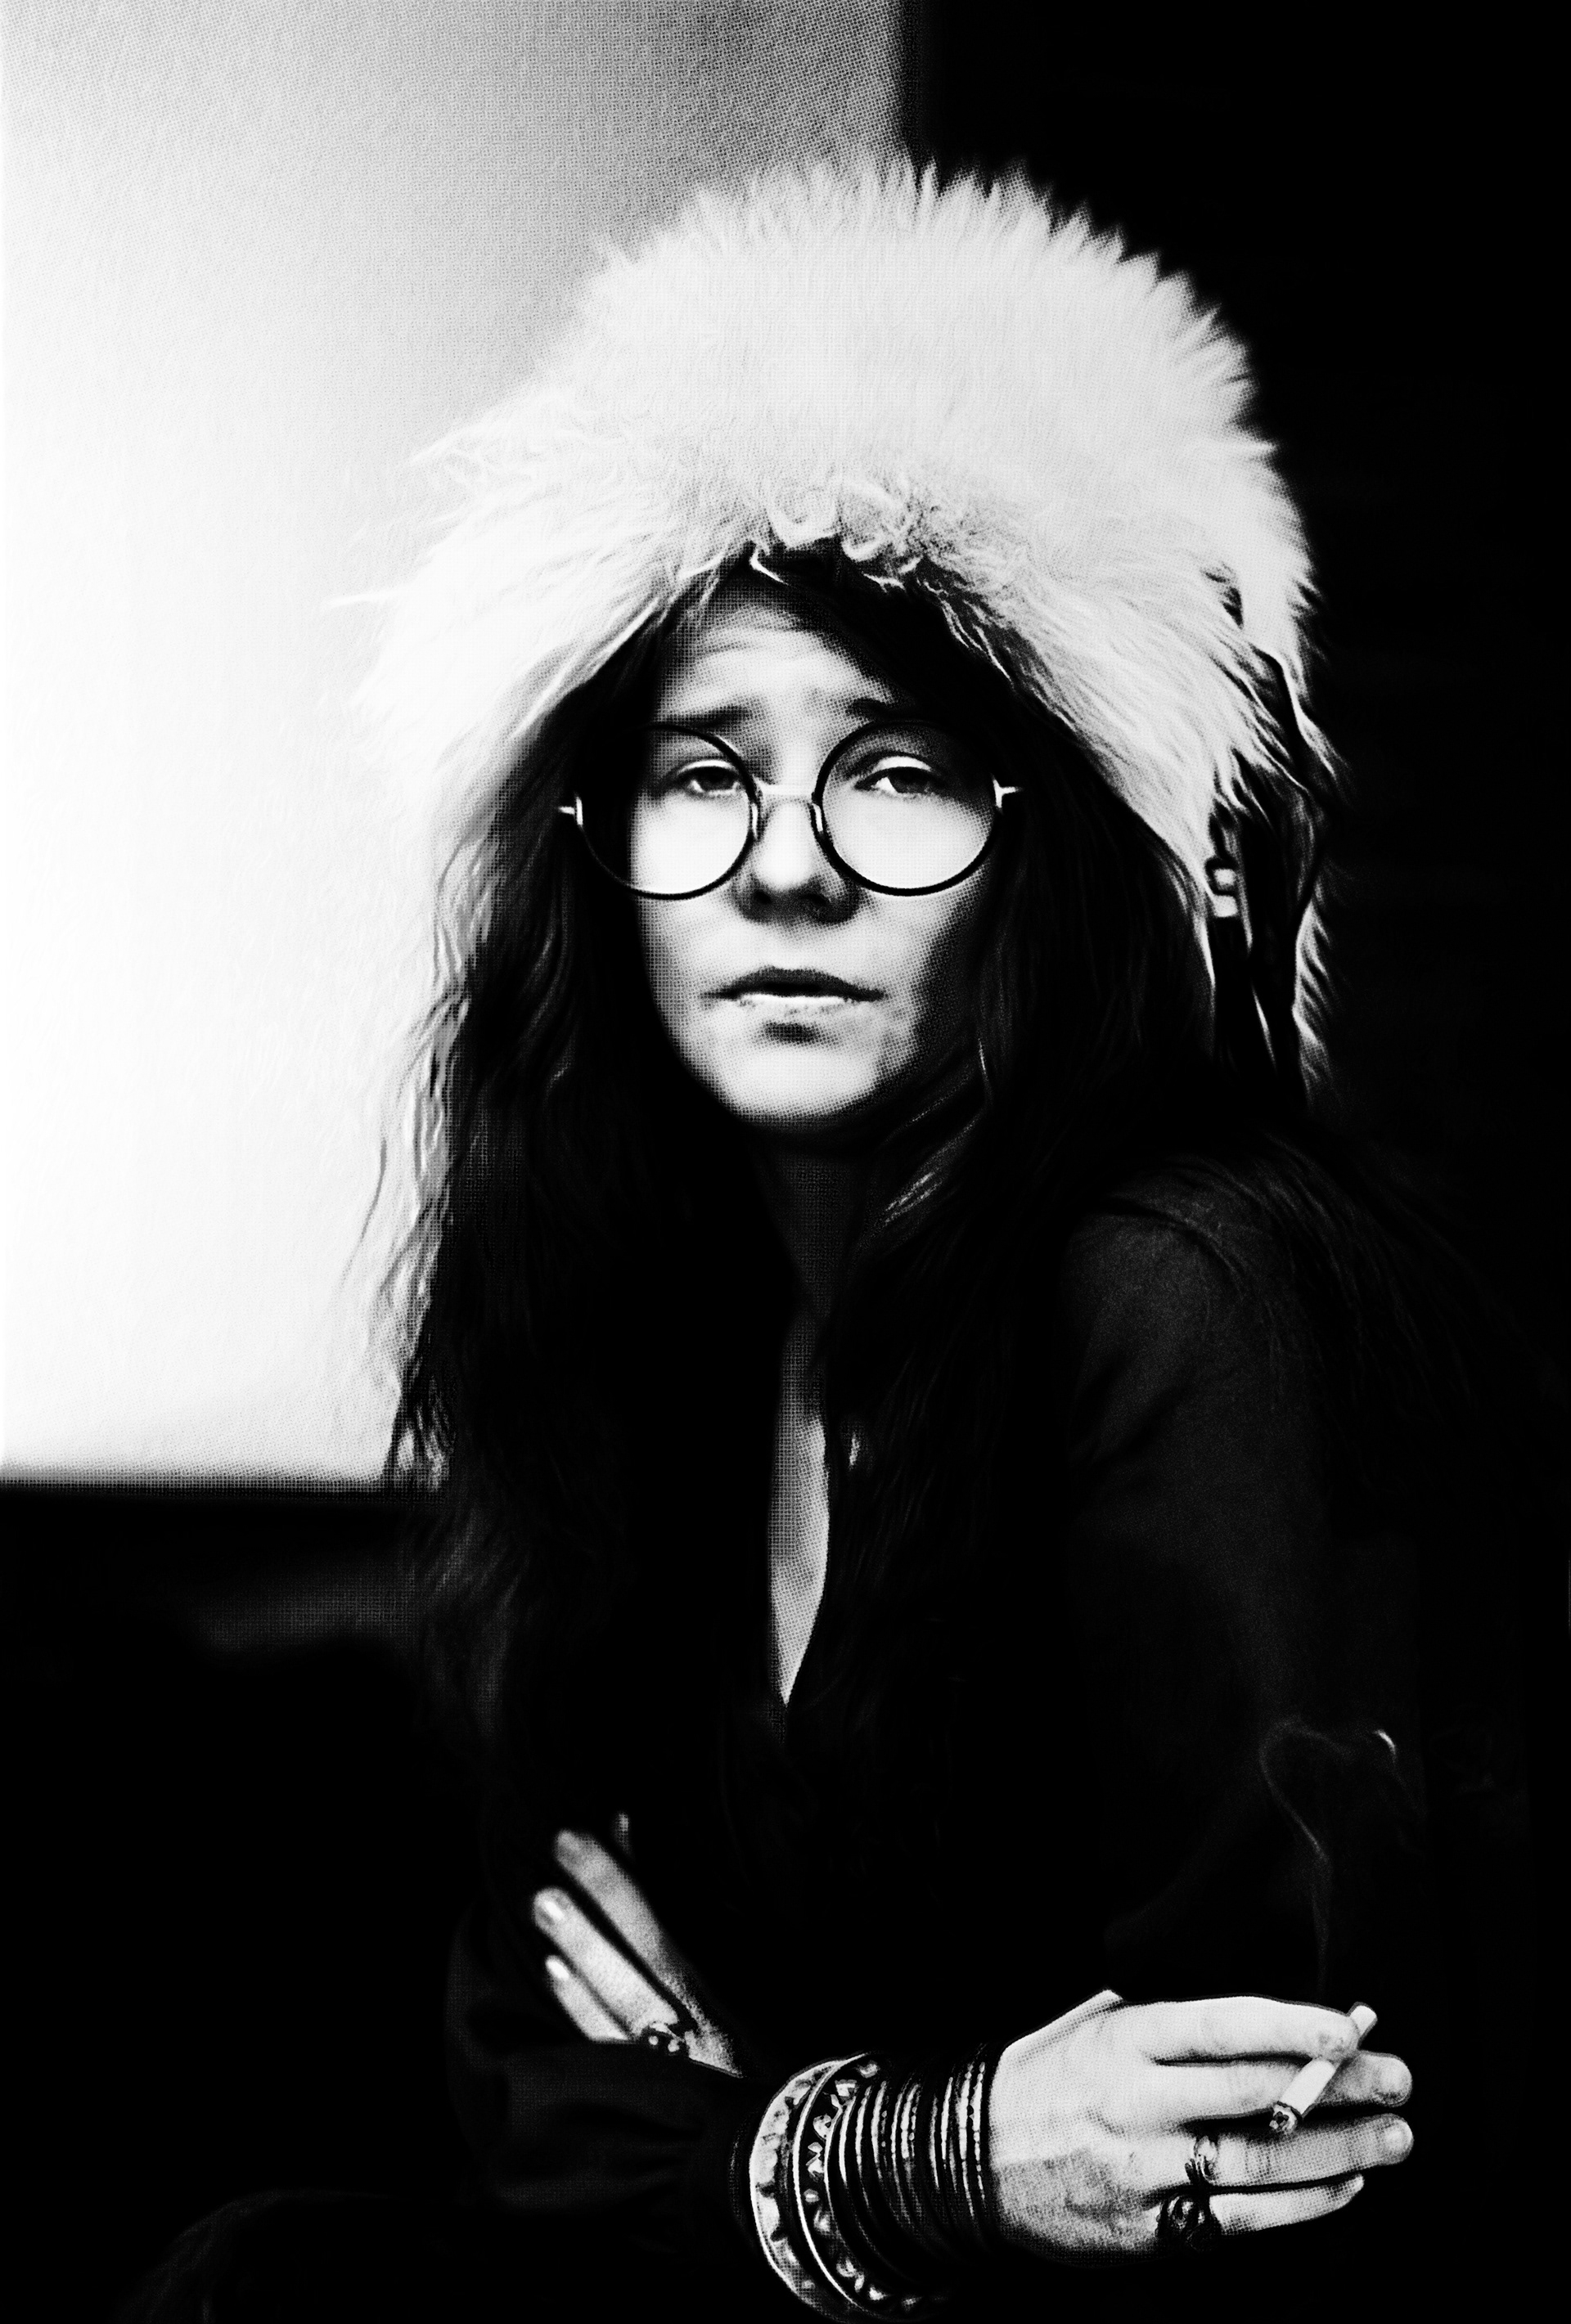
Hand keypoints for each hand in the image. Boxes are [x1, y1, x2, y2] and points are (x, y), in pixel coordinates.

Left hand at [530, 1821, 745, 2075]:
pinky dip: (582, 2009)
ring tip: (544, 1900)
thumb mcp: (754, 2015)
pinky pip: (610, 2048)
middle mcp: (698, 2028)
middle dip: (608, 1893)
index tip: (613, 1821)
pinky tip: (553, 1971)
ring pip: (625, 1998)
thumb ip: (720, 1962)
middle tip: (566, 1841)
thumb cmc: (765, 2074)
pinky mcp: (651, 2098)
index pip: (674, 1929)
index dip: (638, 1877)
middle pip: (649, 1950)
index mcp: (723, 2004)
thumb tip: (665, 1894)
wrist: (784, 2157)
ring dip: (585, 1947)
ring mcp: (672, 2065)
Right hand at [990, 1990, 1412, 2261]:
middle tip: (1400, 2080)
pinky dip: (1302, 2205)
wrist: (974, 2159)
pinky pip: (1241, 2220)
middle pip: (1255, 2097)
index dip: (1291, 2027)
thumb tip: (1268, 2002)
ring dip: (1340, 2152)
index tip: (1350, 2028)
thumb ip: (1170, 2009)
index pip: (1221, 2027)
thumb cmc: (1052, 2073)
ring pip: (1260, 2164)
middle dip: (1338, 2089)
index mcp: (1125, 2039)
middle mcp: (1135, 2104)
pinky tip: (1345, 2186)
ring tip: (1394, 2138)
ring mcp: (1143, 2173)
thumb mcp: (1096, 2019)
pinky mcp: (1150, 2231)